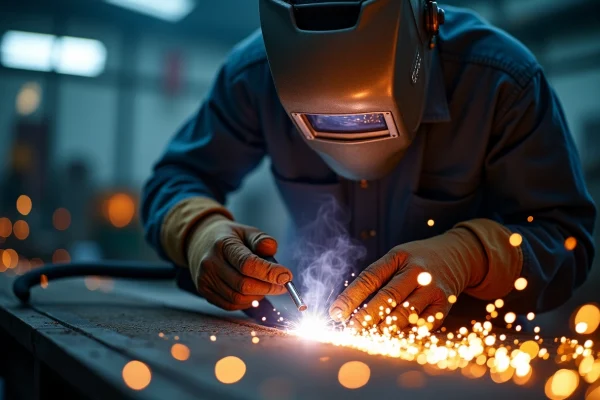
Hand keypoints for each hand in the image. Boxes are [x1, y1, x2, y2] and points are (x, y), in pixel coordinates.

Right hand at [186, 214, 292, 310]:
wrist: (200, 243)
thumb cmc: (230, 238)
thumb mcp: (246, 231)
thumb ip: (261, 239)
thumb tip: (272, 250)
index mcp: (223, 245)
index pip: (247, 263)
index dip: (269, 272)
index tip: (287, 276)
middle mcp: (210, 263)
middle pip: (243, 284)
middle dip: (268, 287)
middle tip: (283, 284)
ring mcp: (205, 279)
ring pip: (238, 298)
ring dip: (259, 296)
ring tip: (268, 286)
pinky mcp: (205, 291)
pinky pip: (230, 304)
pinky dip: (247, 302)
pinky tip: (254, 292)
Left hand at [328, 228, 486, 330]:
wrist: (456, 254)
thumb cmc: (417, 259)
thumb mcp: (396, 257)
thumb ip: (376, 277)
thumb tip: (349, 306)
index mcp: (398, 257)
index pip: (370, 277)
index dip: (351, 296)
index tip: (336, 312)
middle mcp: (416, 272)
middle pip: (388, 296)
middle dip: (366, 315)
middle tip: (351, 329)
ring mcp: (432, 288)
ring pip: (405, 313)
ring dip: (385, 328)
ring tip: (368, 337)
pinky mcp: (444, 304)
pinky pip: (423, 324)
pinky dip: (407, 333)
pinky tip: (393, 339)